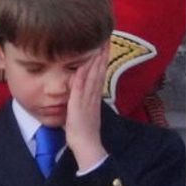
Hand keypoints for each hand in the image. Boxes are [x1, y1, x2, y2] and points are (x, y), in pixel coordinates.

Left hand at [65, 42, 109, 170]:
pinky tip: (83, 65)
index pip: (99, 74)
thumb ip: (84, 102)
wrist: (87, 146)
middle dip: (102, 55)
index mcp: (94, 97)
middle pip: (99, 71)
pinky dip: (82, 75)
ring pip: (92, 76)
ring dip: (95, 60)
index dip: (102, 60)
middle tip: (106, 39)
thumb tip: (83, 94)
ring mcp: (87, 100)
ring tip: (99, 45)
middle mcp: (93, 96)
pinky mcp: (78, 105)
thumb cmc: (84, 133)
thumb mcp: (84, 113)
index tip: (104, 46)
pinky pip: (80, 87)